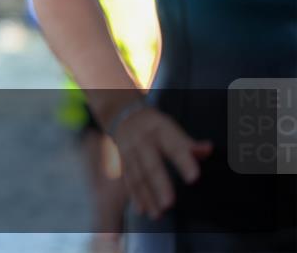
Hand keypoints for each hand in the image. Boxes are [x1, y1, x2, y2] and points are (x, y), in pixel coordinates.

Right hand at [111, 105, 212, 219]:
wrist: (122, 115)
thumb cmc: (153, 126)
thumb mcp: (169, 127)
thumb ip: (188, 142)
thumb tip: (208, 149)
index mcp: (158, 129)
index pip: (173, 145)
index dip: (183, 161)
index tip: (193, 177)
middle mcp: (141, 140)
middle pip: (151, 163)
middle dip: (159, 183)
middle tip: (169, 203)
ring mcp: (128, 150)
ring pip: (137, 175)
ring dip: (146, 195)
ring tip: (157, 213)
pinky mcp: (121, 161)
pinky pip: (127, 179)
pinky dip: (134, 195)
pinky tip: (142, 209)